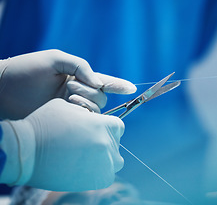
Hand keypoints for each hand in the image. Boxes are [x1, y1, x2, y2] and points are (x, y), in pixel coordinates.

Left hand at [0, 49, 135, 118]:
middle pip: (100, 97)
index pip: (102, 81)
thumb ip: (80, 66)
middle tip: (71, 88)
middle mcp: (76, 93)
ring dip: (85, 102)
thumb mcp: (55, 59)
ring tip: (66, 98)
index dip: (118, 85)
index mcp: (77, 77)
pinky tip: (67, 109)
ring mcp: (69, 107)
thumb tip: (97, 82)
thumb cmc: (27, 69)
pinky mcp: (62, 120)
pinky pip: (82, 120)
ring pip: (94, 109)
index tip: (132, 88)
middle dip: (91, 92)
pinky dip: (81, 114)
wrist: (3, 88)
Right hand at [2, 99, 124, 190]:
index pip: (118, 126)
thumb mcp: (67, 107)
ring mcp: (104, 163)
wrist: (27, 152)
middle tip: (86, 146)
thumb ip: (86, 112)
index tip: (98, 132)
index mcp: (102, 124)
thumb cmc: (44, 126)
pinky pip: (106, 175)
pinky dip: (98, 172)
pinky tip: (82, 168)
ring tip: (85, 157)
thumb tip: (93, 117)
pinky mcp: (98, 180)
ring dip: (105, 159)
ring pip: (115, 161)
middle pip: (116, 143)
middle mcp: (107, 143)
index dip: (108, 128)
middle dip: (104, 143)